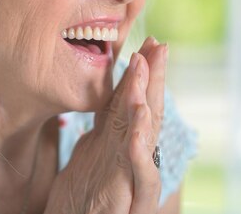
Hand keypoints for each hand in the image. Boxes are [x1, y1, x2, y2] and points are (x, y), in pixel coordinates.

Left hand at [44, 37, 167, 213]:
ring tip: (145, 68)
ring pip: (147, 140)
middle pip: (146, 114)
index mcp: (119, 147)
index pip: (131, 104)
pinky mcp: (130, 207)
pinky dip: (142, 149)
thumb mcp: (88, 157)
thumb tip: (107, 101)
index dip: (138, 74)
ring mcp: (133, 184)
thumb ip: (101, 131)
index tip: (145, 43)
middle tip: (158, 44)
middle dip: (152, 78)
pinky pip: (142, 177)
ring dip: (145, 101)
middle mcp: (131, 162)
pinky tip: (142, 121)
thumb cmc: (81, 203)